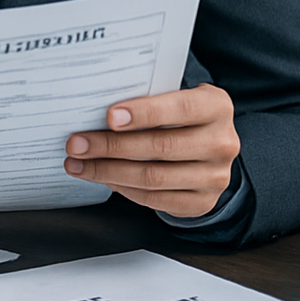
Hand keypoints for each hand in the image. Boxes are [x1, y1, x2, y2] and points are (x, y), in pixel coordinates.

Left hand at [64, 84, 240, 217]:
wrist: (208, 149)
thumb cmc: (179, 116)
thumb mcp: (173, 98)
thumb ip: (146, 98)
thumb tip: (93, 107)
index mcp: (216, 107)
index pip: (181, 108)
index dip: (144, 112)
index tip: (109, 116)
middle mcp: (222, 142)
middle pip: (160, 146)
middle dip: (111, 145)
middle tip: (76, 144)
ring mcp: (216, 176)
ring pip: (153, 177)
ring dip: (107, 171)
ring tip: (77, 164)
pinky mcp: (202, 202)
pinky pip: (155, 198)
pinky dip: (122, 188)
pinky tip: (102, 178)